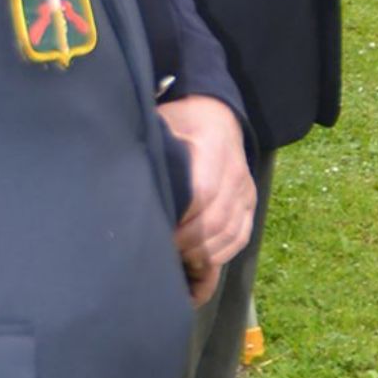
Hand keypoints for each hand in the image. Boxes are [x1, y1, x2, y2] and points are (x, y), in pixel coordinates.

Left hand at [161, 91, 257, 291]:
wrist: (215, 113)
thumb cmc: (180, 122)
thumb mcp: (162, 127)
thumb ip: (151, 155)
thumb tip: (127, 187)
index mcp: (212, 149)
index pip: (203, 193)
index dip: (182, 221)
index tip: (158, 235)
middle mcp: (235, 173)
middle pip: (217, 220)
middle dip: (188, 244)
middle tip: (163, 253)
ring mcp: (245, 189)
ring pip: (231, 233)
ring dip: (204, 254)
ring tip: (178, 261)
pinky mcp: (250, 202)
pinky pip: (241, 236)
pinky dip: (221, 255)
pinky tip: (200, 264)